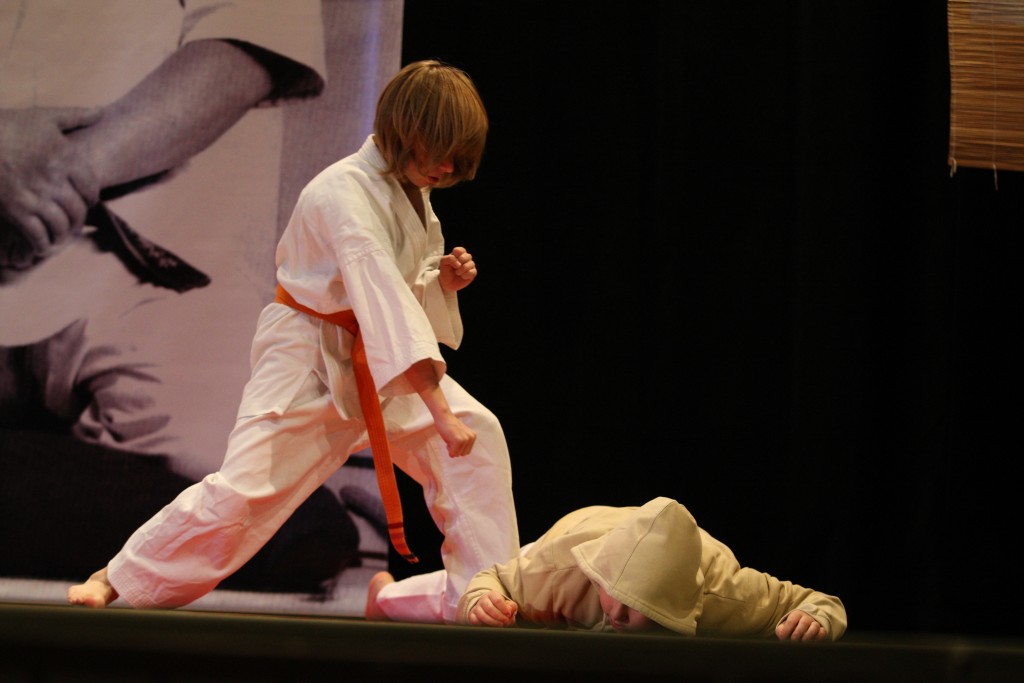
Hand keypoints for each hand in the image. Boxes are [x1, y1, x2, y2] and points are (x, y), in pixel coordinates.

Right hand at [0, 107, 102, 267]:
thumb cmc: (6, 125)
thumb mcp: (42, 116)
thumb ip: (75, 116)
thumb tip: (101, 111)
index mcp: (66, 157)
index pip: (91, 189)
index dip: (90, 199)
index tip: (85, 203)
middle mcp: (54, 178)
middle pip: (78, 210)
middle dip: (77, 220)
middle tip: (73, 223)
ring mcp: (35, 196)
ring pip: (61, 226)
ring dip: (62, 235)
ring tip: (59, 236)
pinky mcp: (14, 210)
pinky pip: (37, 235)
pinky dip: (42, 245)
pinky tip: (40, 246)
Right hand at [433, 411, 475, 457]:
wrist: (444, 416)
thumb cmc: (450, 426)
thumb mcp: (461, 435)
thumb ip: (464, 443)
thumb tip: (462, 454)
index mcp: (473, 437)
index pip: (465, 452)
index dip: (458, 448)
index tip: (454, 438)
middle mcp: (471, 438)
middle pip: (462, 454)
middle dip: (455, 449)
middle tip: (451, 438)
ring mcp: (465, 439)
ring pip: (457, 454)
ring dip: (451, 448)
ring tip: (450, 437)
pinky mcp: (458, 440)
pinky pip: (452, 453)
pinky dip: (448, 448)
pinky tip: (448, 438)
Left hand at [439, 246, 476, 291]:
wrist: (447, 283)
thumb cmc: (445, 271)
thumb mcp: (443, 262)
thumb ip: (449, 258)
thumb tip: (459, 264)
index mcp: (458, 254)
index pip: (460, 250)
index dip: (456, 255)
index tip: (451, 260)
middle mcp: (465, 258)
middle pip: (468, 256)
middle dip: (460, 263)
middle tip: (455, 268)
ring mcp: (470, 265)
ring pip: (471, 264)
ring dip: (462, 270)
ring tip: (457, 273)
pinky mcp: (473, 273)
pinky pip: (472, 272)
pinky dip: (466, 275)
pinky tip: (462, 277)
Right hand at [467, 590, 517, 626]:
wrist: (486, 608)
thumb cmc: (499, 607)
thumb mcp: (507, 605)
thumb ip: (512, 607)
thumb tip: (510, 611)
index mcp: (492, 595)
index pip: (497, 600)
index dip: (504, 608)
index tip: (509, 614)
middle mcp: (483, 600)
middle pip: (490, 608)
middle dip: (499, 616)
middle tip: (505, 621)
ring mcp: (476, 608)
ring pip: (482, 615)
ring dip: (492, 622)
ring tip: (500, 625)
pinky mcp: (472, 616)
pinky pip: (475, 621)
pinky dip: (482, 625)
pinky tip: (490, 626)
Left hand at [775, 610, 827, 641]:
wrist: (806, 624)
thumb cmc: (793, 627)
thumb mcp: (785, 626)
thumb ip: (781, 630)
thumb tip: (781, 634)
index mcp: (796, 614)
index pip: (792, 620)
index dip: (787, 629)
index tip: (783, 637)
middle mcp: (807, 617)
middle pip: (804, 622)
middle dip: (798, 632)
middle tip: (793, 640)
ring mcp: (815, 623)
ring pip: (815, 626)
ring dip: (808, 635)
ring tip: (803, 642)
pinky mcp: (822, 630)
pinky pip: (822, 632)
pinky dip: (818, 637)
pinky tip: (812, 642)